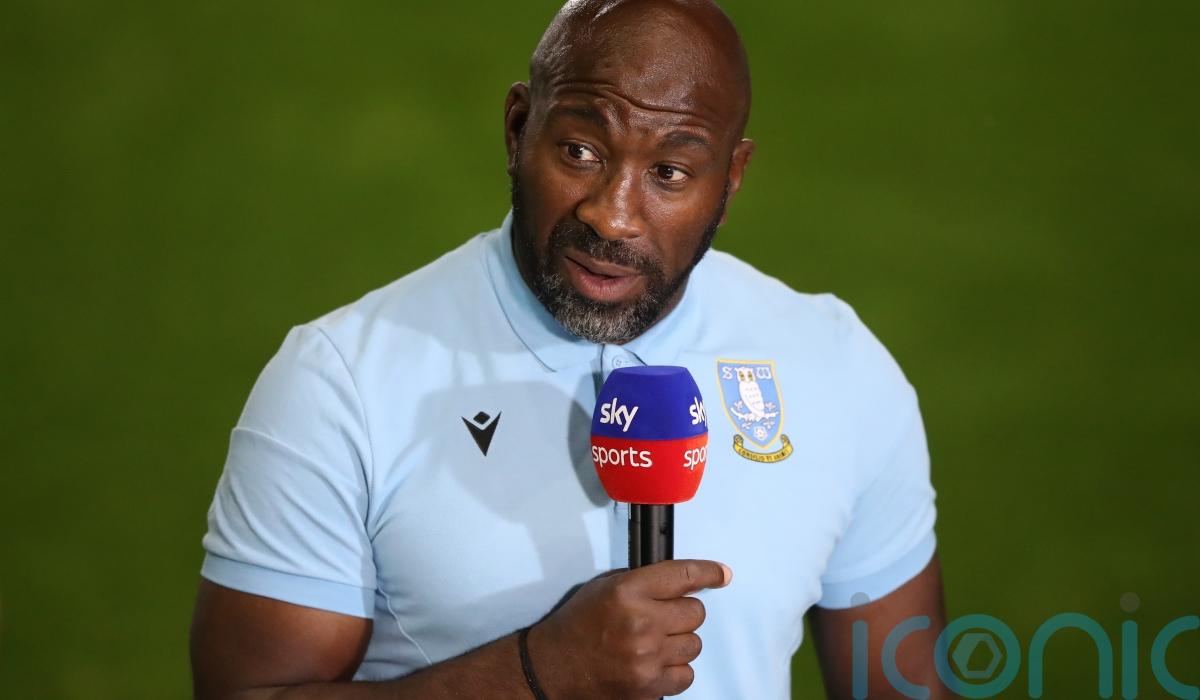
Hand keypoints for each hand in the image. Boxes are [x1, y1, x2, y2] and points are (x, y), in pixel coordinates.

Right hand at [527, 559, 731, 698]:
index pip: (683, 575)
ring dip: (679, 643)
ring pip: (694, 644)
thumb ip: (646, 582)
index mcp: (628, 591)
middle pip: (695, 612)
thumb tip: (687, 580)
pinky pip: (687, 675)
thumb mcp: (605, 587)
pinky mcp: (650, 686)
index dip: (708, 572)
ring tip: (653, 644)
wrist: (553, 668)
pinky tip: (655, 664)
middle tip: (662, 619)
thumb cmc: (578, 626)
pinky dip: (676, 670)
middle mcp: (641, 622)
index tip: (722, 574)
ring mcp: (647, 657)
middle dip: (682, 614)